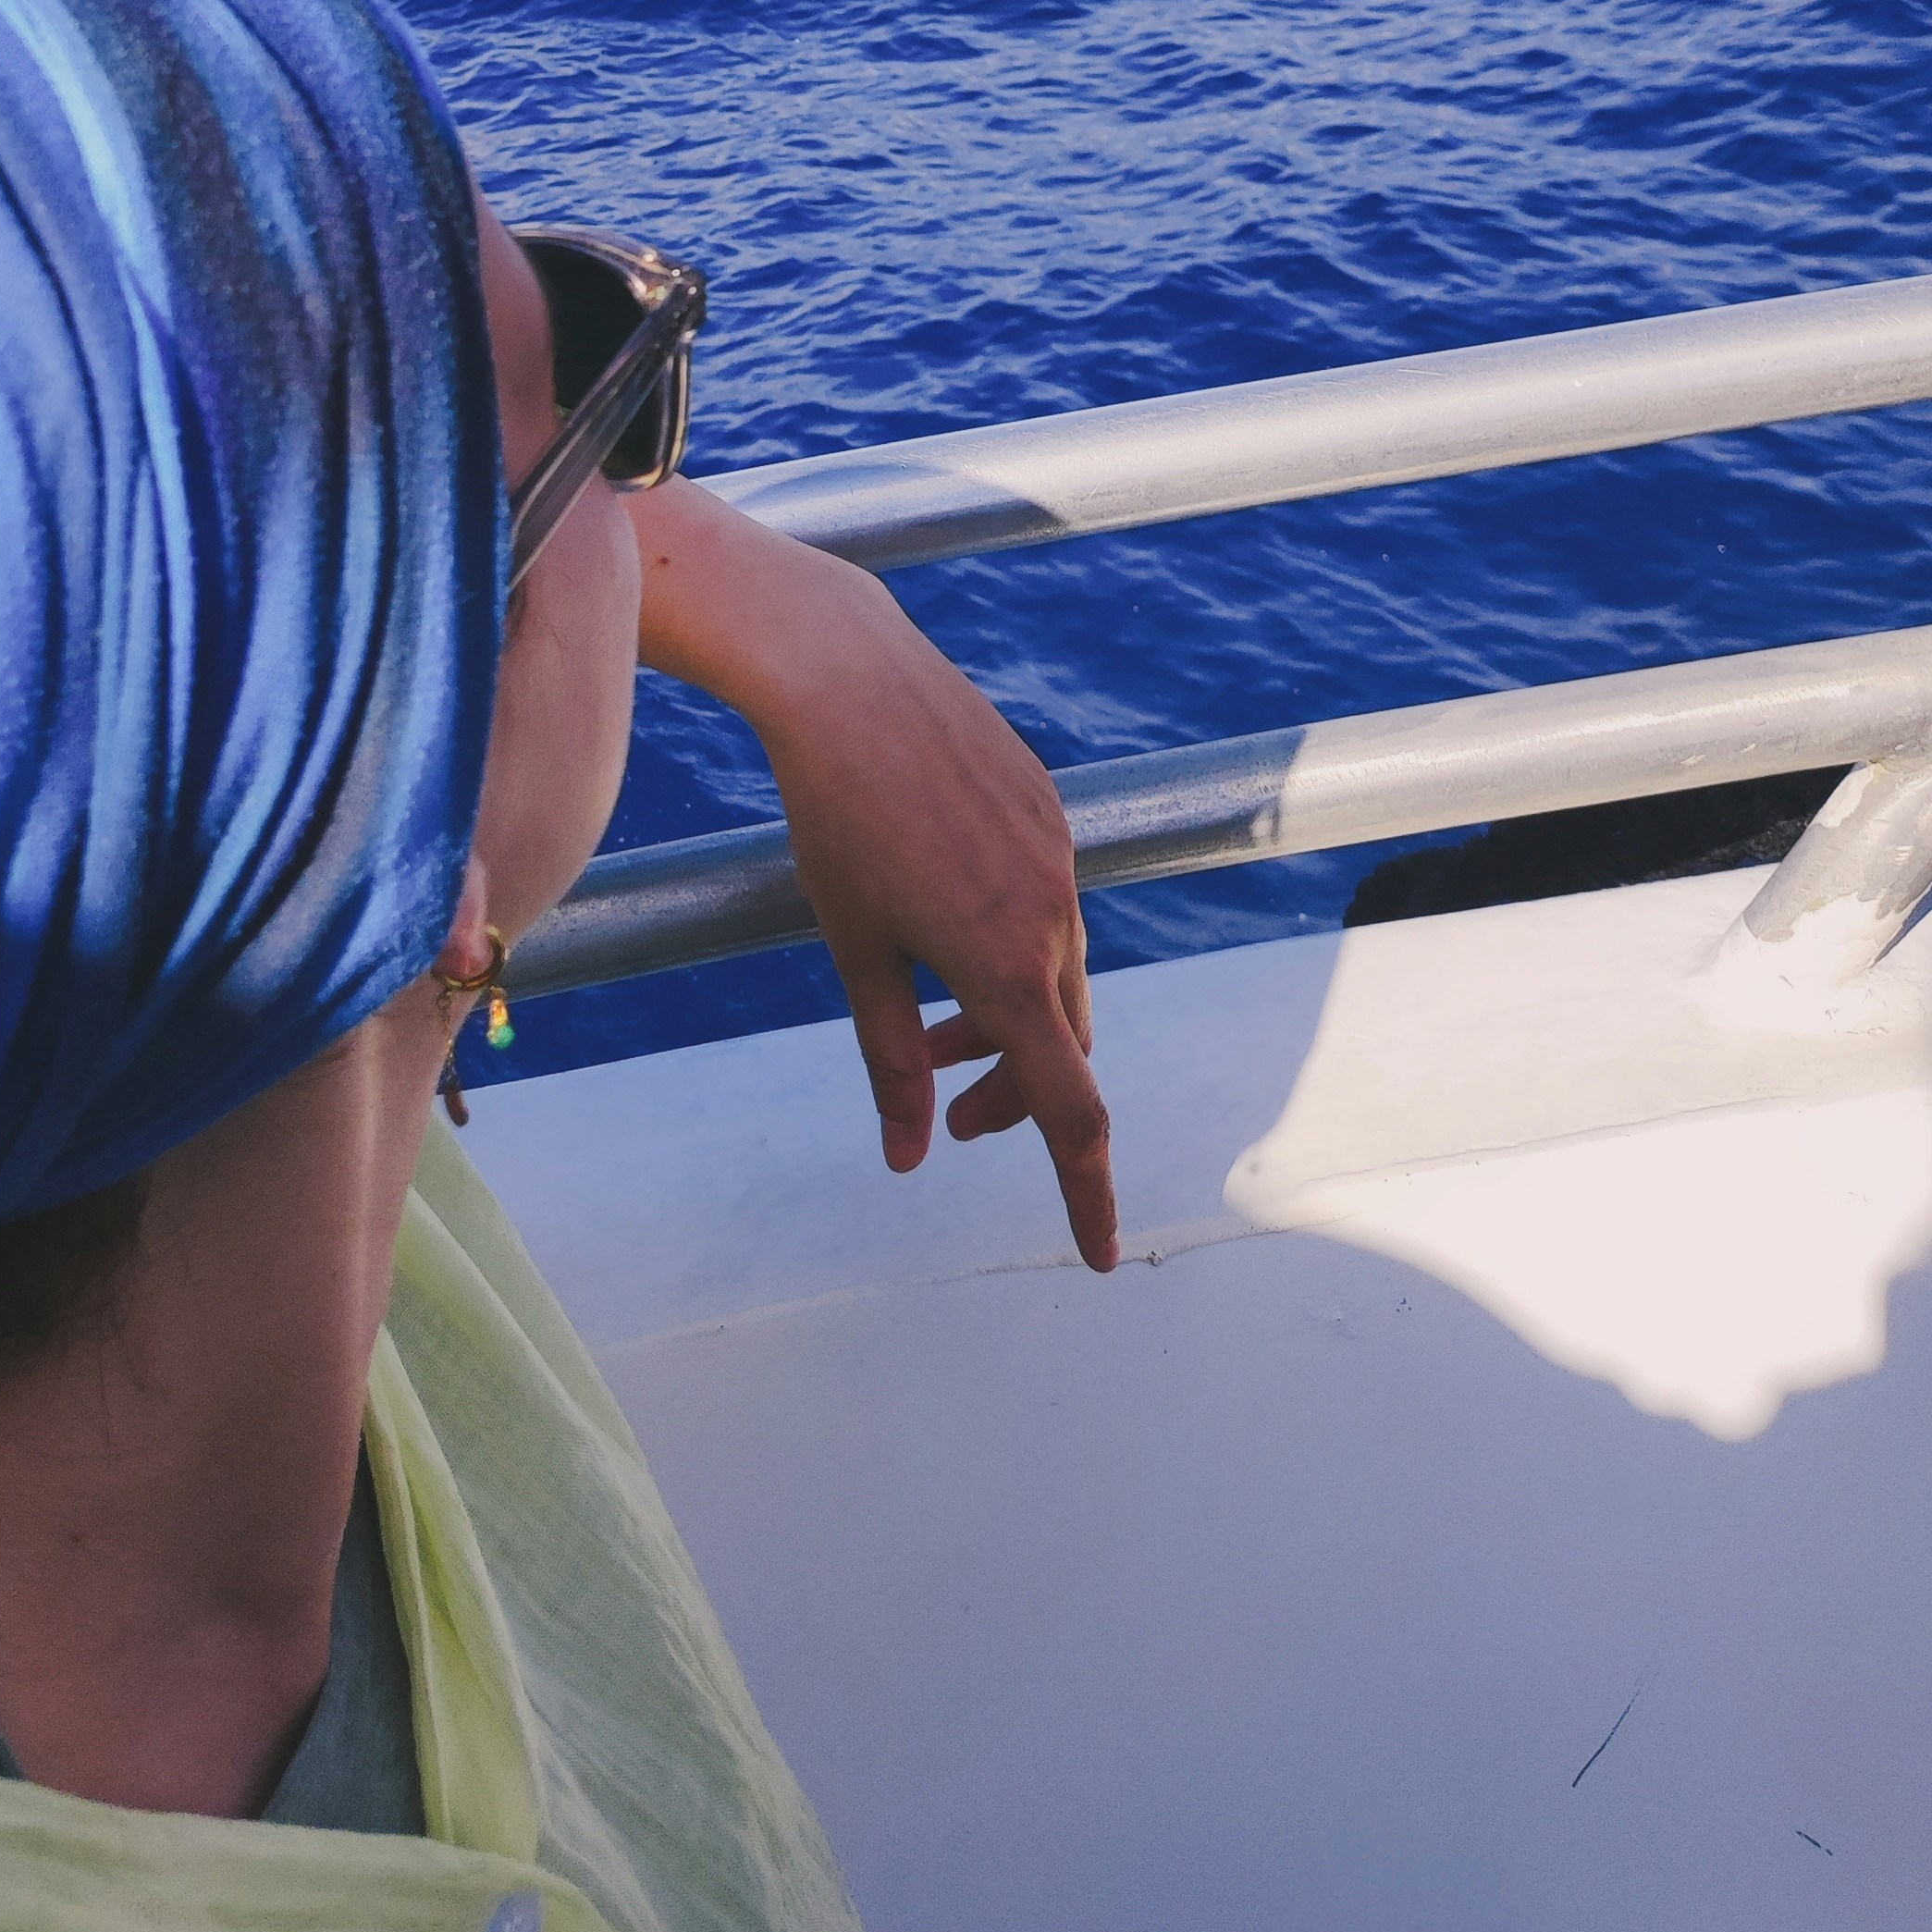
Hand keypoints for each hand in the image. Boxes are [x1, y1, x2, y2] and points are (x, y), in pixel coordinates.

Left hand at [627, 482, 1117, 1272]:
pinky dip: (1009, 943)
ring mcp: (1055, 853)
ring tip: (928, 1019)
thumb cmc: (834, 818)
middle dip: (1013, 1090)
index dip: (1085, 1190)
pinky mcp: (1045, 806)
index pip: (1071, 1110)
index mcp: (1006, 964)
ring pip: (1055, 970)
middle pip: (1059, 1042)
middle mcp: (1051, 912)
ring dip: (1007, 1016)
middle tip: (949, 1110)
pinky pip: (1046, 901)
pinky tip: (941, 917)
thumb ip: (889, 1059)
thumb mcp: (853, 950)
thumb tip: (908, 1155)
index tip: (1096, 1253)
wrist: (846, 677)